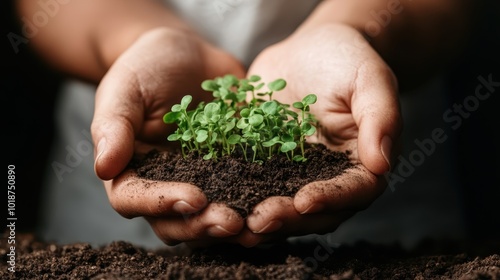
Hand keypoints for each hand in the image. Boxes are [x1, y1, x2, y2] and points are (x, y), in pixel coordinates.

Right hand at [91, 27, 246, 244]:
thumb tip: (104, 168)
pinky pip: (242, 194)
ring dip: (231, 226)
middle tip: (232, 223)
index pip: (134, 199)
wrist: (188, 55)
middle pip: (175, 221)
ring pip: (208, 218)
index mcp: (130, 170)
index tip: (194, 197)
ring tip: (257, 225)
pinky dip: (257, 203)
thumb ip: (113, 126)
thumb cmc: (147, 67)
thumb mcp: (125, 88)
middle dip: (202, 226)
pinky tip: (279, 203)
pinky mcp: (230, 172)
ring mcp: (199, 181)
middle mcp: (163, 184)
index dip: (162, 203)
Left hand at [229, 23, 401, 246]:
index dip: (330, 200)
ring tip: (231, 224)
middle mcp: (325, 178)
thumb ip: (380, 117)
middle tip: (258, 221)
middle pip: (311, 212)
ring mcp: (291, 175)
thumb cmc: (346, 60)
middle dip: (286, 219)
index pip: (352, 192)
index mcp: (359, 164)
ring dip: (256, 218)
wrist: (308, 52)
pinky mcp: (261, 165)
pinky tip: (211, 202)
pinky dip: (231, 195)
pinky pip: (247, 183)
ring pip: (277, 205)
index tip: (304, 201)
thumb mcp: (369, 78)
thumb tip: (382, 163)